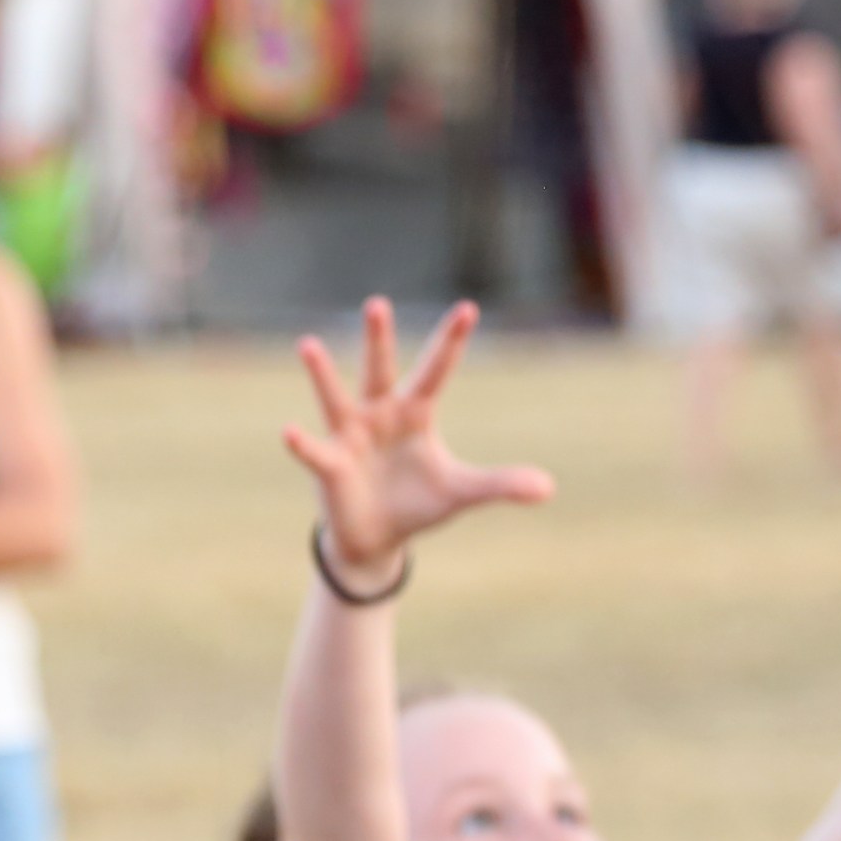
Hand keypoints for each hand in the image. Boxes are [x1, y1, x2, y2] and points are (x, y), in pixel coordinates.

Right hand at [279, 299, 552, 578]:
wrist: (376, 537)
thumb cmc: (418, 502)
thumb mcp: (461, 492)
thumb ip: (500, 484)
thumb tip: (550, 487)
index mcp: (415, 413)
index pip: (436, 370)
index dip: (451, 341)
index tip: (469, 307)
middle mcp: (380, 413)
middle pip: (379, 369)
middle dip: (377, 338)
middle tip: (378, 303)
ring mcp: (350, 435)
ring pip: (335, 398)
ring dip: (322, 373)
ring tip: (308, 345)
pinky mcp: (331, 464)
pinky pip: (315, 451)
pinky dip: (302, 444)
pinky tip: (290, 432)